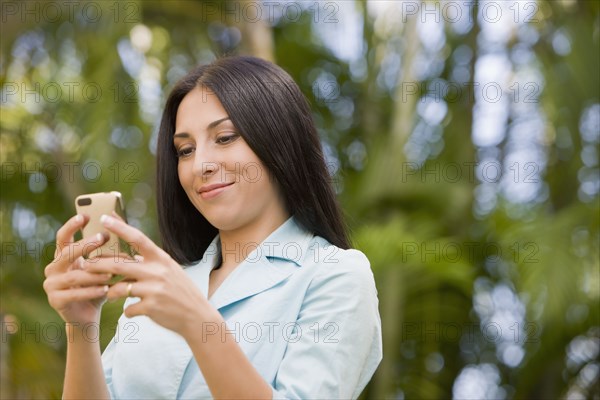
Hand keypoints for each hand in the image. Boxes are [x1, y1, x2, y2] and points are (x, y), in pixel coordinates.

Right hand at [43, 215, 113, 325]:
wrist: (87, 315)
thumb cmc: (96, 287)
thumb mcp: (102, 268)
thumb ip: (107, 252)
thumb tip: (124, 230)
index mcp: (62, 257)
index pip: (63, 237)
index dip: (72, 226)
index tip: (85, 215)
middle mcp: (53, 268)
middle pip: (67, 252)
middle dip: (86, 244)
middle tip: (103, 237)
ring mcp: (51, 285)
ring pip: (74, 275)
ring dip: (94, 273)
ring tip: (111, 272)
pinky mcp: (55, 300)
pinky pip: (75, 293)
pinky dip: (91, 291)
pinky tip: (105, 289)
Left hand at [83, 214, 215, 335]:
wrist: (196, 315)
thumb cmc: (180, 290)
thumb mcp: (169, 270)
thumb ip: (149, 263)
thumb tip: (126, 255)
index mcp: (161, 259)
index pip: (138, 238)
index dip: (120, 227)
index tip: (105, 217)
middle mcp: (157, 271)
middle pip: (119, 264)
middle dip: (98, 265)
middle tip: (85, 265)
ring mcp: (154, 290)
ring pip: (118, 288)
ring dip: (111, 292)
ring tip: (112, 294)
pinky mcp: (150, 308)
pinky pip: (127, 309)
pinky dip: (127, 310)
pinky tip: (133, 310)